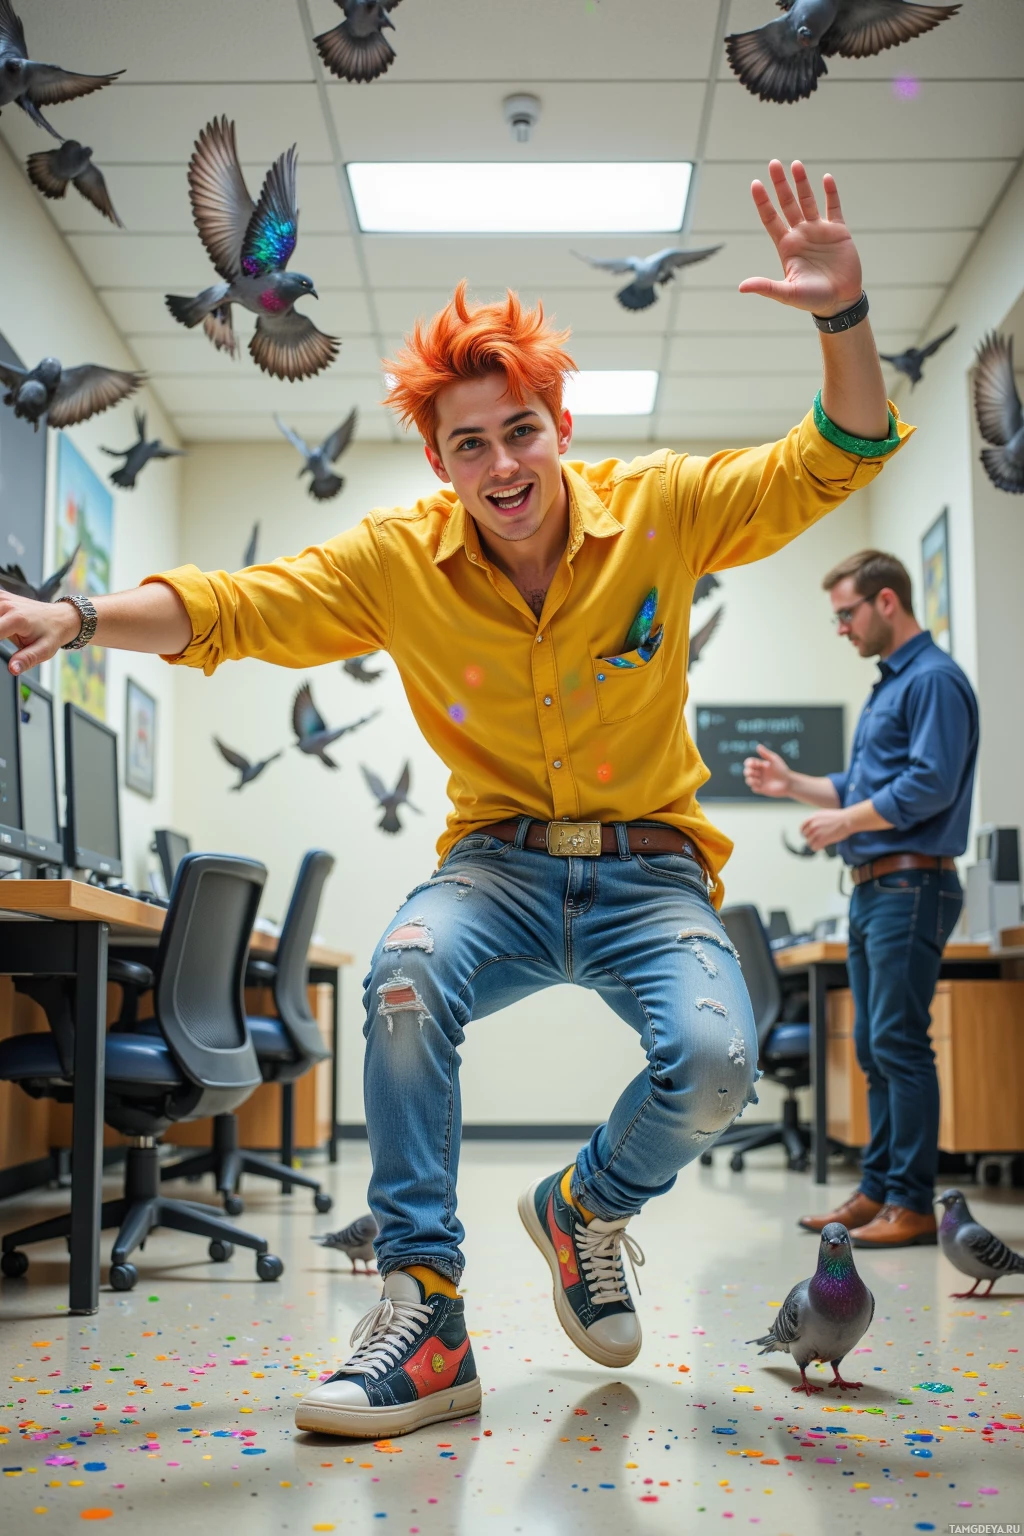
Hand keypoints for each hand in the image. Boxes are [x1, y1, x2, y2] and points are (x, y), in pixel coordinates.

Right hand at [0, 592, 79, 674]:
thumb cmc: (52, 633)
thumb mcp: (44, 650)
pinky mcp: (1, 596)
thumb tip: (12, 669)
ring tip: (6, 636)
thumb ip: (27, 659)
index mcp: (17, 619)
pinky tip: (3, 626)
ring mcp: (3, 598)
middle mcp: (7, 605)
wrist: (60, 617)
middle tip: (6, 640)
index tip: (0, 649)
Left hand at [740, 160, 862, 317]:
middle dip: (780, 184)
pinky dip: (831, 193)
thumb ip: (766, 287)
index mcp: (786, 245)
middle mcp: (800, 234)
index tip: (755, 184)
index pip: (771, 218)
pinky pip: (833, 207)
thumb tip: (741, 287)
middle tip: (773, 164)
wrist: (839, 302)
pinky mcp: (838, 231)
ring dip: (802, 183)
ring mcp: (819, 231)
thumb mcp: (787, 293)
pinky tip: (826, 178)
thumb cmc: (812, 300)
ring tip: (795, 164)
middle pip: (787, 204)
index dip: (763, 202)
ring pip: (808, 201)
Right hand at [743, 743, 792, 798]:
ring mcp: (759, 781)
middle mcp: (758, 773)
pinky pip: (754, 788)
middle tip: (752, 772)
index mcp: (760, 765)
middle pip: (747, 771)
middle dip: (747, 771)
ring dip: (750, 779)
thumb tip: (758, 746)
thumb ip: (765, 753)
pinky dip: (754, 785)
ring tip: (757, 779)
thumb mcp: (774, 760)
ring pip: (748, 780)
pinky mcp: (761, 789)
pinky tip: (760, 783)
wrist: (788, 782)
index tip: (756, 764)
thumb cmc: (782, 769)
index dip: (750, 763)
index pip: (750, 763)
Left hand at [800, 809, 849, 852]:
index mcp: (812, 817)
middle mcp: (812, 824)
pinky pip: (814, 847)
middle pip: (805, 836)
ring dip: (815, 844)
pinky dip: (818, 848)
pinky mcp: (821, 839)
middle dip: (811, 838)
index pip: (802, 827)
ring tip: (821, 843)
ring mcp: (816, 832)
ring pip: (809, 842)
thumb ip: (817, 820)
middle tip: (818, 840)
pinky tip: (822, 846)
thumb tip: (813, 826)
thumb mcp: (824, 814)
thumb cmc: (840, 817)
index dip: (804, 833)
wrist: (847, 820)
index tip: (808, 836)